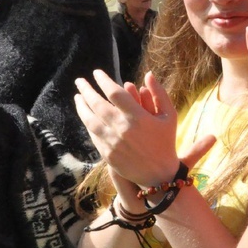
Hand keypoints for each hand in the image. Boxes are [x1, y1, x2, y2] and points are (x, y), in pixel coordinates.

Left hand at [75, 70, 213, 187]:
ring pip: (90, 120)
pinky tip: (86, 115)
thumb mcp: (169, 115)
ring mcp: (112, 142)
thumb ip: (159, 93)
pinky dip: (88, 123)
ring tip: (77, 96)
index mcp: (137, 117)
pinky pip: (93, 134)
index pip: (114, 93)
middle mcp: (122, 129)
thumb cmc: (166, 141)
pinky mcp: (107, 154)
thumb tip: (148, 73)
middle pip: (98, 104)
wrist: (159, 175)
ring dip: (81, 107)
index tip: (97, 72)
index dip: (103, 80)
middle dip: (86, 90)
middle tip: (80, 81)